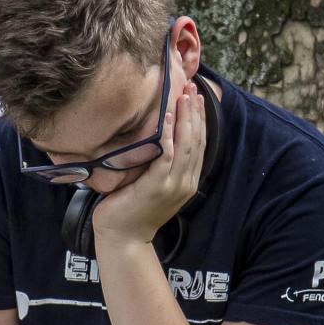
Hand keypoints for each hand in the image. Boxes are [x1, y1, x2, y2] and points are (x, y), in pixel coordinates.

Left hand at [90, 83, 206, 247]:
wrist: (123, 237)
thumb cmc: (132, 210)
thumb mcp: (154, 186)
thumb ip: (161, 167)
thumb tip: (159, 141)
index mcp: (188, 182)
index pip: (199, 144)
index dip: (200, 119)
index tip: (197, 97)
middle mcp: (186, 182)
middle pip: (197, 140)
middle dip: (196, 111)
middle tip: (193, 87)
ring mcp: (174, 184)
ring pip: (186, 143)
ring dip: (186, 116)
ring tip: (184, 94)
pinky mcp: (158, 185)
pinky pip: (168, 153)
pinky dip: (170, 132)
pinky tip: (168, 115)